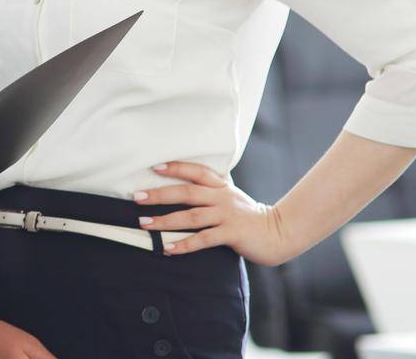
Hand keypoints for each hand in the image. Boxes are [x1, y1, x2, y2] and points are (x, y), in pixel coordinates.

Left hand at [137, 161, 296, 265]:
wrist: (279, 233)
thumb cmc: (249, 216)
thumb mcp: (231, 197)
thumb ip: (211, 191)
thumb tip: (184, 187)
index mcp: (221, 186)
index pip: (196, 171)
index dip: (176, 167)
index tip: (154, 167)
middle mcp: (222, 198)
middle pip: (187, 192)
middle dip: (160, 194)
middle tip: (137, 197)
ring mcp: (227, 215)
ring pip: (191, 216)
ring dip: (165, 220)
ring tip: (145, 224)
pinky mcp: (232, 234)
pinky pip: (203, 239)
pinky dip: (183, 244)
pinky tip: (167, 248)